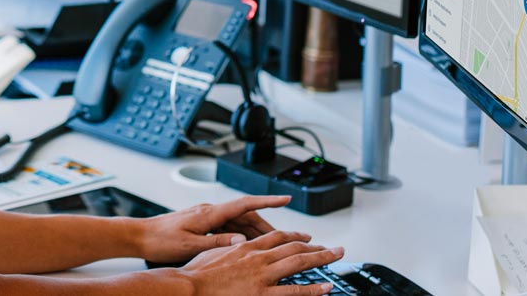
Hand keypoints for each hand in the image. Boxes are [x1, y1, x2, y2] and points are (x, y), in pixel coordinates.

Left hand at [135, 194, 291, 263]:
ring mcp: (206, 217)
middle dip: (267, 226)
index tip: (285, 198)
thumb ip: (216, 243)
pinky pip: (228, 228)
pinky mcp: (202, 224)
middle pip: (246, 215)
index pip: (244, 204)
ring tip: (272, 246)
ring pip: (238, 223)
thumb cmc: (160, 240)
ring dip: (255, 233)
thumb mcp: (190, 245)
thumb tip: (241, 243)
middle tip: (287, 237)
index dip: (267, 201)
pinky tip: (247, 248)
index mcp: (208, 213)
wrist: (140, 237)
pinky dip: (240, 237)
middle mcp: (209, 211)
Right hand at [183, 230, 344, 294]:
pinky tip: (326, 287)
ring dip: (321, 258)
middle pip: (293, 246)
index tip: (308, 237)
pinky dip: (312, 289)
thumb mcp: (212, 252)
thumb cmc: (195, 274)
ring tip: (336, 257)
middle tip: (333, 248)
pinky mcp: (262, 293)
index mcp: (245, 247)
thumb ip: (228, 246)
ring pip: (298, 262)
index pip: (277, 236)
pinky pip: (293, 290)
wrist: (189, 287)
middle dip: (316, 246)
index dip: (296, 235)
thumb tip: (237, 242)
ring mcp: (262, 275)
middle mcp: (257, 258)